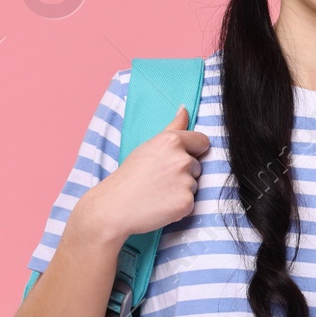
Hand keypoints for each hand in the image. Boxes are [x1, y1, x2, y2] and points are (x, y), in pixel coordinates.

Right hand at [76, 105, 211, 244]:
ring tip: (157, 192)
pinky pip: (191, 202)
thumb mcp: (148, 146)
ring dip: (181, 190)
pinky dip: (179, 206)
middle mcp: (182, 159)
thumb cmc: (129, 176)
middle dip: (183, 173)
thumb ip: (173, 127)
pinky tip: (160, 205)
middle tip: (158, 180)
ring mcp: (186, 182)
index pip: (202, 142)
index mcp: (172, 141)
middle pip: (198, 166)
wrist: (113, 207)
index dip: (193, 151)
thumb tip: (185, 108)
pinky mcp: (186, 203)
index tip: (177, 159)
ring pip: (194, 185)